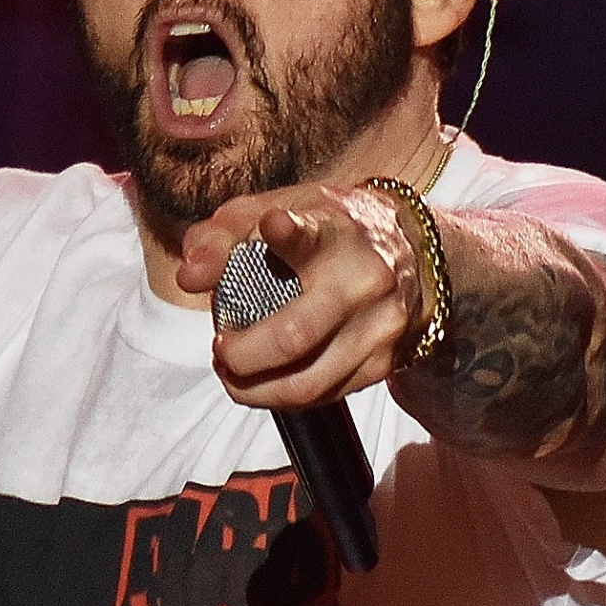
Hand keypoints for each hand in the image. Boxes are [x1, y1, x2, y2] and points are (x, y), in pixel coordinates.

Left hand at [176, 183, 423, 407]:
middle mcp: (364, 279)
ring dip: (254, 388)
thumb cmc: (330, 229)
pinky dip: (282, 396)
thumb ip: (223, 235)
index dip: (289, 234)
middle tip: (220, 347)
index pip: (311, 234)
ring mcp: (379, 326)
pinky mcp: (384, 362)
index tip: (273, 225)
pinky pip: (322, 395)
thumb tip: (190, 277)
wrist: (415, 251)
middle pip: (294, 335)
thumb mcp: (280, 209)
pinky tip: (263, 382)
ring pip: (306, 382)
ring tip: (231, 372)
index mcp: (336, 231)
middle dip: (242, 355)